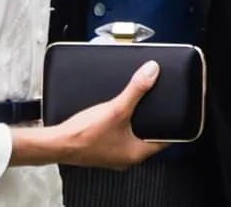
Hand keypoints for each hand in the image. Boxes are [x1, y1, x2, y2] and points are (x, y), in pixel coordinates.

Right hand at [55, 61, 169, 168]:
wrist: (57, 143)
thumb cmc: (84, 134)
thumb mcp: (116, 109)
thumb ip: (136, 90)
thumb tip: (151, 73)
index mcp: (137, 153)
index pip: (164, 141)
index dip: (170, 126)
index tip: (173, 115)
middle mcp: (126, 158)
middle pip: (146, 138)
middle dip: (147, 122)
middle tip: (147, 108)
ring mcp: (111, 156)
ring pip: (129, 138)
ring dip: (129, 125)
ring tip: (126, 110)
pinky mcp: (98, 150)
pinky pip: (113, 138)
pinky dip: (114, 128)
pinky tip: (105, 118)